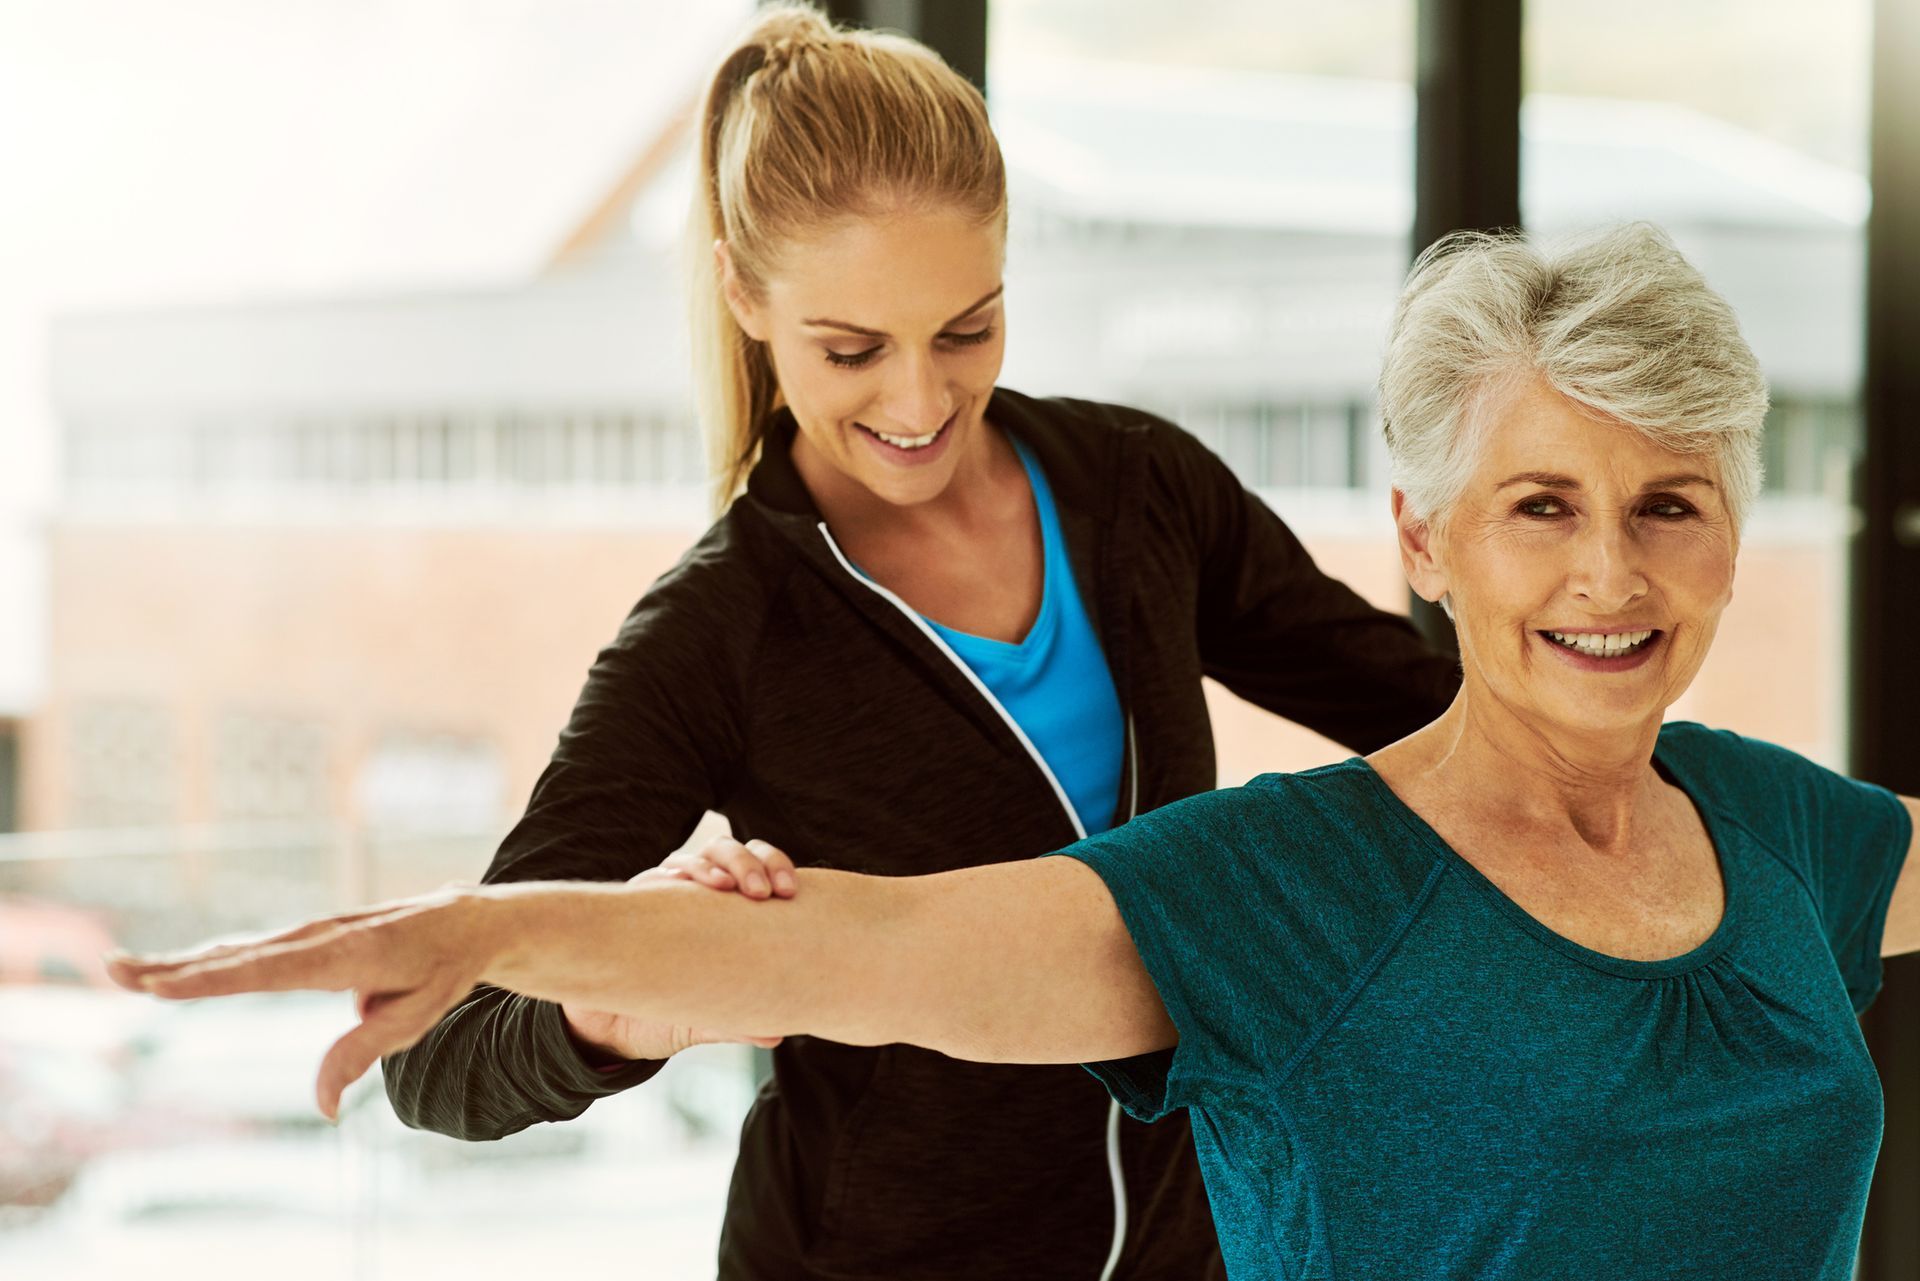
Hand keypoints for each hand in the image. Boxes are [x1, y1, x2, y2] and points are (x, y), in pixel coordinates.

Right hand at [104, 886, 498, 1121]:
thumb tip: (321, 1107)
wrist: (468, 920)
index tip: (165, 983)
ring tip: (124, 970)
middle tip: (115, 971)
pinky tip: (176, 968)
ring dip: (182, 961)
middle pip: (239, 956)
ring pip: (240, 950)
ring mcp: (315, 931)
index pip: (269, 970)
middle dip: (175, 966)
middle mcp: (323, 935)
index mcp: (347, 954)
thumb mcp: (417, 1017)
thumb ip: (363, 1052)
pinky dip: (212, 957)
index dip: (214, 978)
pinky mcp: (312, 935)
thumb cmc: (443, 970)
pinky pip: (255, 950)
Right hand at [560, 837, 797, 1062]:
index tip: (789, 891)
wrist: (602, 1030)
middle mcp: (694, 898)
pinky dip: (669, 878)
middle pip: (728, 852)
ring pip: (692, 858)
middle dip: (750, 861)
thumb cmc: (658, 1017)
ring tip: (726, 887)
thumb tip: (775, 1037)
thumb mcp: (699, 1020)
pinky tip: (679, 886)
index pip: (756, 872)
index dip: (775, 868)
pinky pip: (649, 879)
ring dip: (712, 865)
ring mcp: (660, 897)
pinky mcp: (627, 905)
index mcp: (722, 915)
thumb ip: (734, 1024)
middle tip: (765, 890)